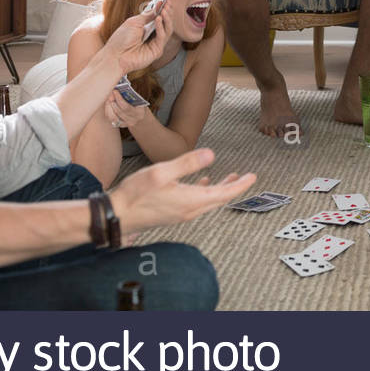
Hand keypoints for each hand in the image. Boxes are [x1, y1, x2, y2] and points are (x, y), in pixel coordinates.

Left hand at [104, 88, 149, 128]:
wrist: (140, 118)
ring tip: (108, 98)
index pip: (126, 107)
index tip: (115, 91)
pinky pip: (110, 119)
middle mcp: (132, 121)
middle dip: (112, 101)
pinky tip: (108, 104)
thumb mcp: (138, 101)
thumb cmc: (139, 105)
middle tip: (109, 93)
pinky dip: (108, 110)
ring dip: (108, 106)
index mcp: (139, 113)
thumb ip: (130, 96)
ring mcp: (125, 124)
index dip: (119, 99)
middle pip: (118, 112)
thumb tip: (119, 88)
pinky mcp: (119, 125)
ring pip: (112, 116)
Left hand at [106, 5, 172, 75]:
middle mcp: (153, 35)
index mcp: (146, 28)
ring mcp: (156, 43)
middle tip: (168, 3)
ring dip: (167, 19)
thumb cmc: (121, 39)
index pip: (158, 17)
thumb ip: (147, 16)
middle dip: (168, 12)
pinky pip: (162, 37)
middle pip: (165, 23)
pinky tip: (158, 19)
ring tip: (164, 10)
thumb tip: (158, 5)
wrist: (115, 55)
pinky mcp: (157, 51)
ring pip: (168, 30)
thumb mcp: (134, 22)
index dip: (163, 9)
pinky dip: (161, 28)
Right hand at [110, 148, 256, 234]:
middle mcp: (190, 211)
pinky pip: (197, 203)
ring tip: (231, 178)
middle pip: (220, 199)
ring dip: (221, 189)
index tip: (253, 177)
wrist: (116, 216)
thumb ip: (187, 163)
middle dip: (235, 187)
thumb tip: (212, 155)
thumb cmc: (136, 193)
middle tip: (247, 177)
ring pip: (209, 201)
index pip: (224, 193)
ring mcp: (181, 214)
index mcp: (191, 201)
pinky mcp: (172, 214)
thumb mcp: (162, 172)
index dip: (240, 184)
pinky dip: (205, 192)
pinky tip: (202, 183)